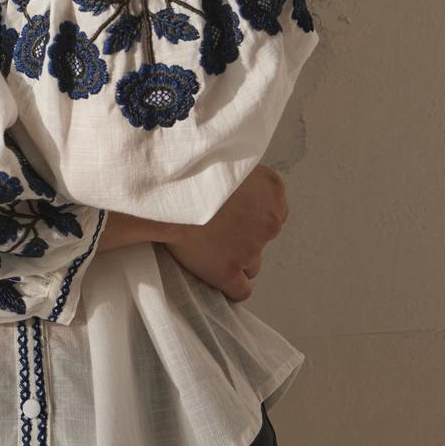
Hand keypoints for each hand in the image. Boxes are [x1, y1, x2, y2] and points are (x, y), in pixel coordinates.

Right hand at [161, 164, 288, 302]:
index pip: (273, 213)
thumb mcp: (227, 155)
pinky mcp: (228, 270)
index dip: (249, 217)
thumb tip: (233, 187)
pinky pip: (240, 290)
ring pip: (251, 264)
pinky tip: (218, 279)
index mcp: (272, 190)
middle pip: (262, 239)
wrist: (170, 189)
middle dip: (242, 238)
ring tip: (208, 251)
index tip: (230, 216)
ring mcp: (250, 249)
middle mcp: (269, 221)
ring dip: (235, 260)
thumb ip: (240, 175)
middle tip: (214, 230)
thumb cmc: (191, 168)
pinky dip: (231, 287)